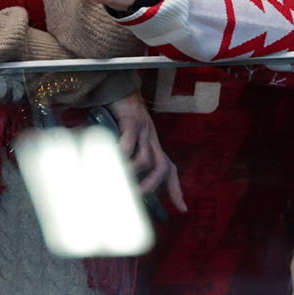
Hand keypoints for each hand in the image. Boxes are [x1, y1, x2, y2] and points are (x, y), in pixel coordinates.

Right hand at [109, 92, 186, 212]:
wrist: (118, 85)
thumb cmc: (118, 114)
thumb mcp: (124, 137)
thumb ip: (122, 154)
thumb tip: (112, 175)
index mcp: (152, 144)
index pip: (169, 169)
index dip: (176, 189)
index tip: (181, 209)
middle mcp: (152, 138)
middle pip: (162, 167)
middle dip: (152, 187)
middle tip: (136, 199)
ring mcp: (144, 129)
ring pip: (146, 159)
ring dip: (134, 175)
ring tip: (119, 184)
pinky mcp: (132, 120)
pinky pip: (130, 142)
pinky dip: (122, 154)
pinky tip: (113, 161)